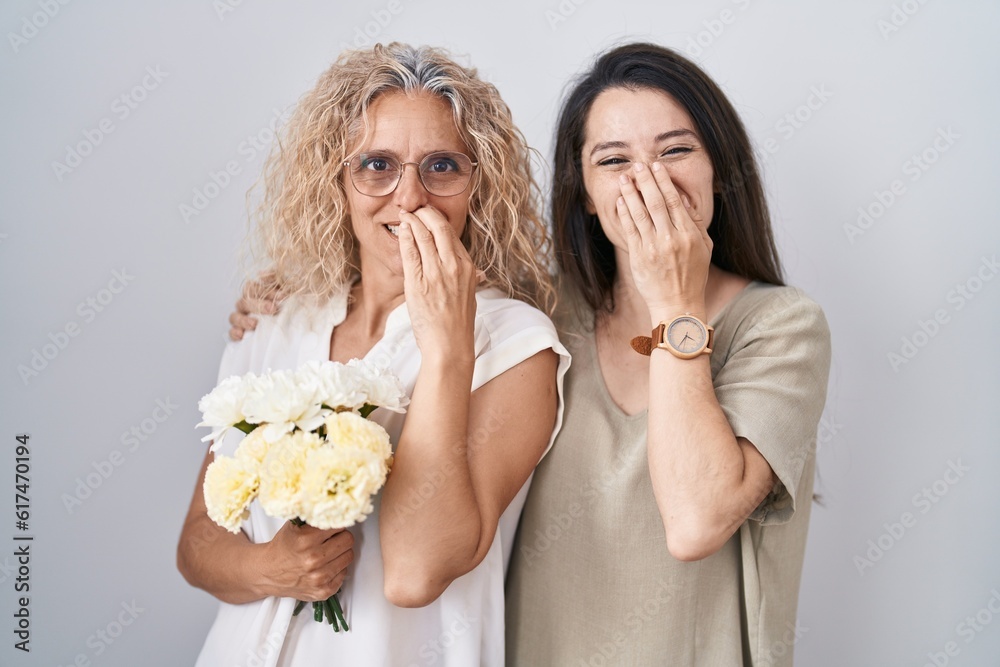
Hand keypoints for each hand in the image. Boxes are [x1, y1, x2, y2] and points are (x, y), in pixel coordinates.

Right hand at [229, 271, 283, 340]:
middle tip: (272, 309)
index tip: (282, 296)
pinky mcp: (240, 334)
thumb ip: (277, 278)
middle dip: (258, 305)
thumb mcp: (289, 289)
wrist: (296, 327)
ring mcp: (241, 319)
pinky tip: (242, 335)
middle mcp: (246, 305)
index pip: (252, 288)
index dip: (265, 291)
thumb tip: (261, 275)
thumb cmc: (290, 305)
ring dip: (243, 320)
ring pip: (234, 317)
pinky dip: (234, 333)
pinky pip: (231, 333)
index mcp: (255, 294)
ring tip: (255, 324)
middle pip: (243, 302)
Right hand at [259, 522, 353, 601]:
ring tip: (328, 552)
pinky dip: (337, 569)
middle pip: (348, 540)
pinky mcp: (323, 591)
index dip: (336, 525)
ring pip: (349, 556)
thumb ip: (314, 518)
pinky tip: (326, 566)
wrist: (268, 573)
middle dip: (341, 537)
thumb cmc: (283, 548)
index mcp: (306, 540)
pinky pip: (344, 573)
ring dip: (341, 553)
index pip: (339, 526)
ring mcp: (318, 578)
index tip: (333, 526)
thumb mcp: (294, 526)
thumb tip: (336, 510)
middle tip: (333, 539)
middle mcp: (313, 560)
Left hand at [396, 207, 477, 360]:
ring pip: (423, 235)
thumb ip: (471, 279)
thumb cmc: (458, 325)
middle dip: (425, 212)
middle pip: (439, 227)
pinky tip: (401, 229)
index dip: (438, 220)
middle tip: (415, 208)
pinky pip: (410, 251)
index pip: (452, 235)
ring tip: (405, 214)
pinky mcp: (418, 283)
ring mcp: (436, 274)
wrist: (449, 346)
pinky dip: (405, 236)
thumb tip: (477, 273)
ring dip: (412, 220)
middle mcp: (454, 267)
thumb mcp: (470, 296)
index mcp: (468, 268)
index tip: (429, 214)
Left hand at [616, 162, 711, 315]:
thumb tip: (686, 200)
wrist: (677, 304)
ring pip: (639, 213)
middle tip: (638, 165)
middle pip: (655, 202)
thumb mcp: (704, 248)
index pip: (674, 201)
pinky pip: (629, 229)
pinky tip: (620, 201)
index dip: (664, 181)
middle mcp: (670, 238)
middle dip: (646, 181)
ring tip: (625, 178)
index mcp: (689, 234)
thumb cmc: (692, 276)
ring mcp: (653, 247)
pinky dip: (624, 213)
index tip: (657, 167)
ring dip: (631, 193)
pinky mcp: (639, 256)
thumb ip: (695, 223)